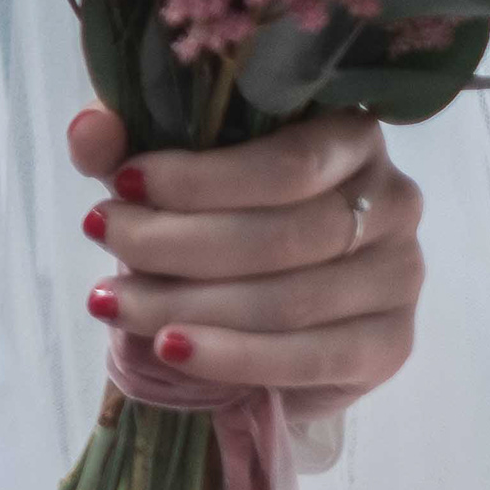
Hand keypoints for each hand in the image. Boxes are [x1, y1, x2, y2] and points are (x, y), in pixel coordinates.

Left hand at [72, 106, 423, 417]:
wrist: (257, 307)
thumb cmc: (218, 211)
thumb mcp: (169, 166)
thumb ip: (127, 139)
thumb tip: (89, 133)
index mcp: (349, 135)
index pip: (285, 162)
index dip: (199, 178)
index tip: (119, 186)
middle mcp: (393, 201)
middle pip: (282, 234)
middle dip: (177, 241)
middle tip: (105, 240)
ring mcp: (400, 276)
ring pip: (287, 299)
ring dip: (188, 303)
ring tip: (113, 301)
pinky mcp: (391, 345)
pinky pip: (307, 356)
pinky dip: (231, 356)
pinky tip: (171, 348)